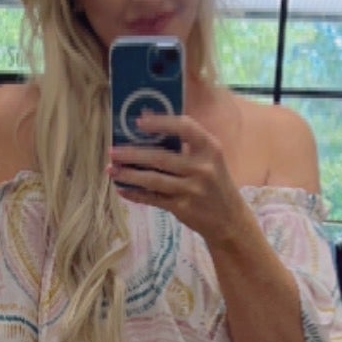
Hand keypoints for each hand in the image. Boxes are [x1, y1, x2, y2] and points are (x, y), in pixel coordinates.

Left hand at [109, 113, 249, 246]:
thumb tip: (149, 130)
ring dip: (129, 174)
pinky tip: (122, 189)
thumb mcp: (210, 160)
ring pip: (153, 180)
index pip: (184, 127)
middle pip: (160, 157)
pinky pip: (153, 199)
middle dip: (132, 154)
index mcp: (210, 148)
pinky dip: (136, 194)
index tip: (138, 122)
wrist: (230, 220)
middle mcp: (202, 168)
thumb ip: (188, 146)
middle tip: (112, 151)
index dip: (161, 122)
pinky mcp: (183, 208)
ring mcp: (192, 190)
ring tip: (112, 169)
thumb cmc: (215, 183)